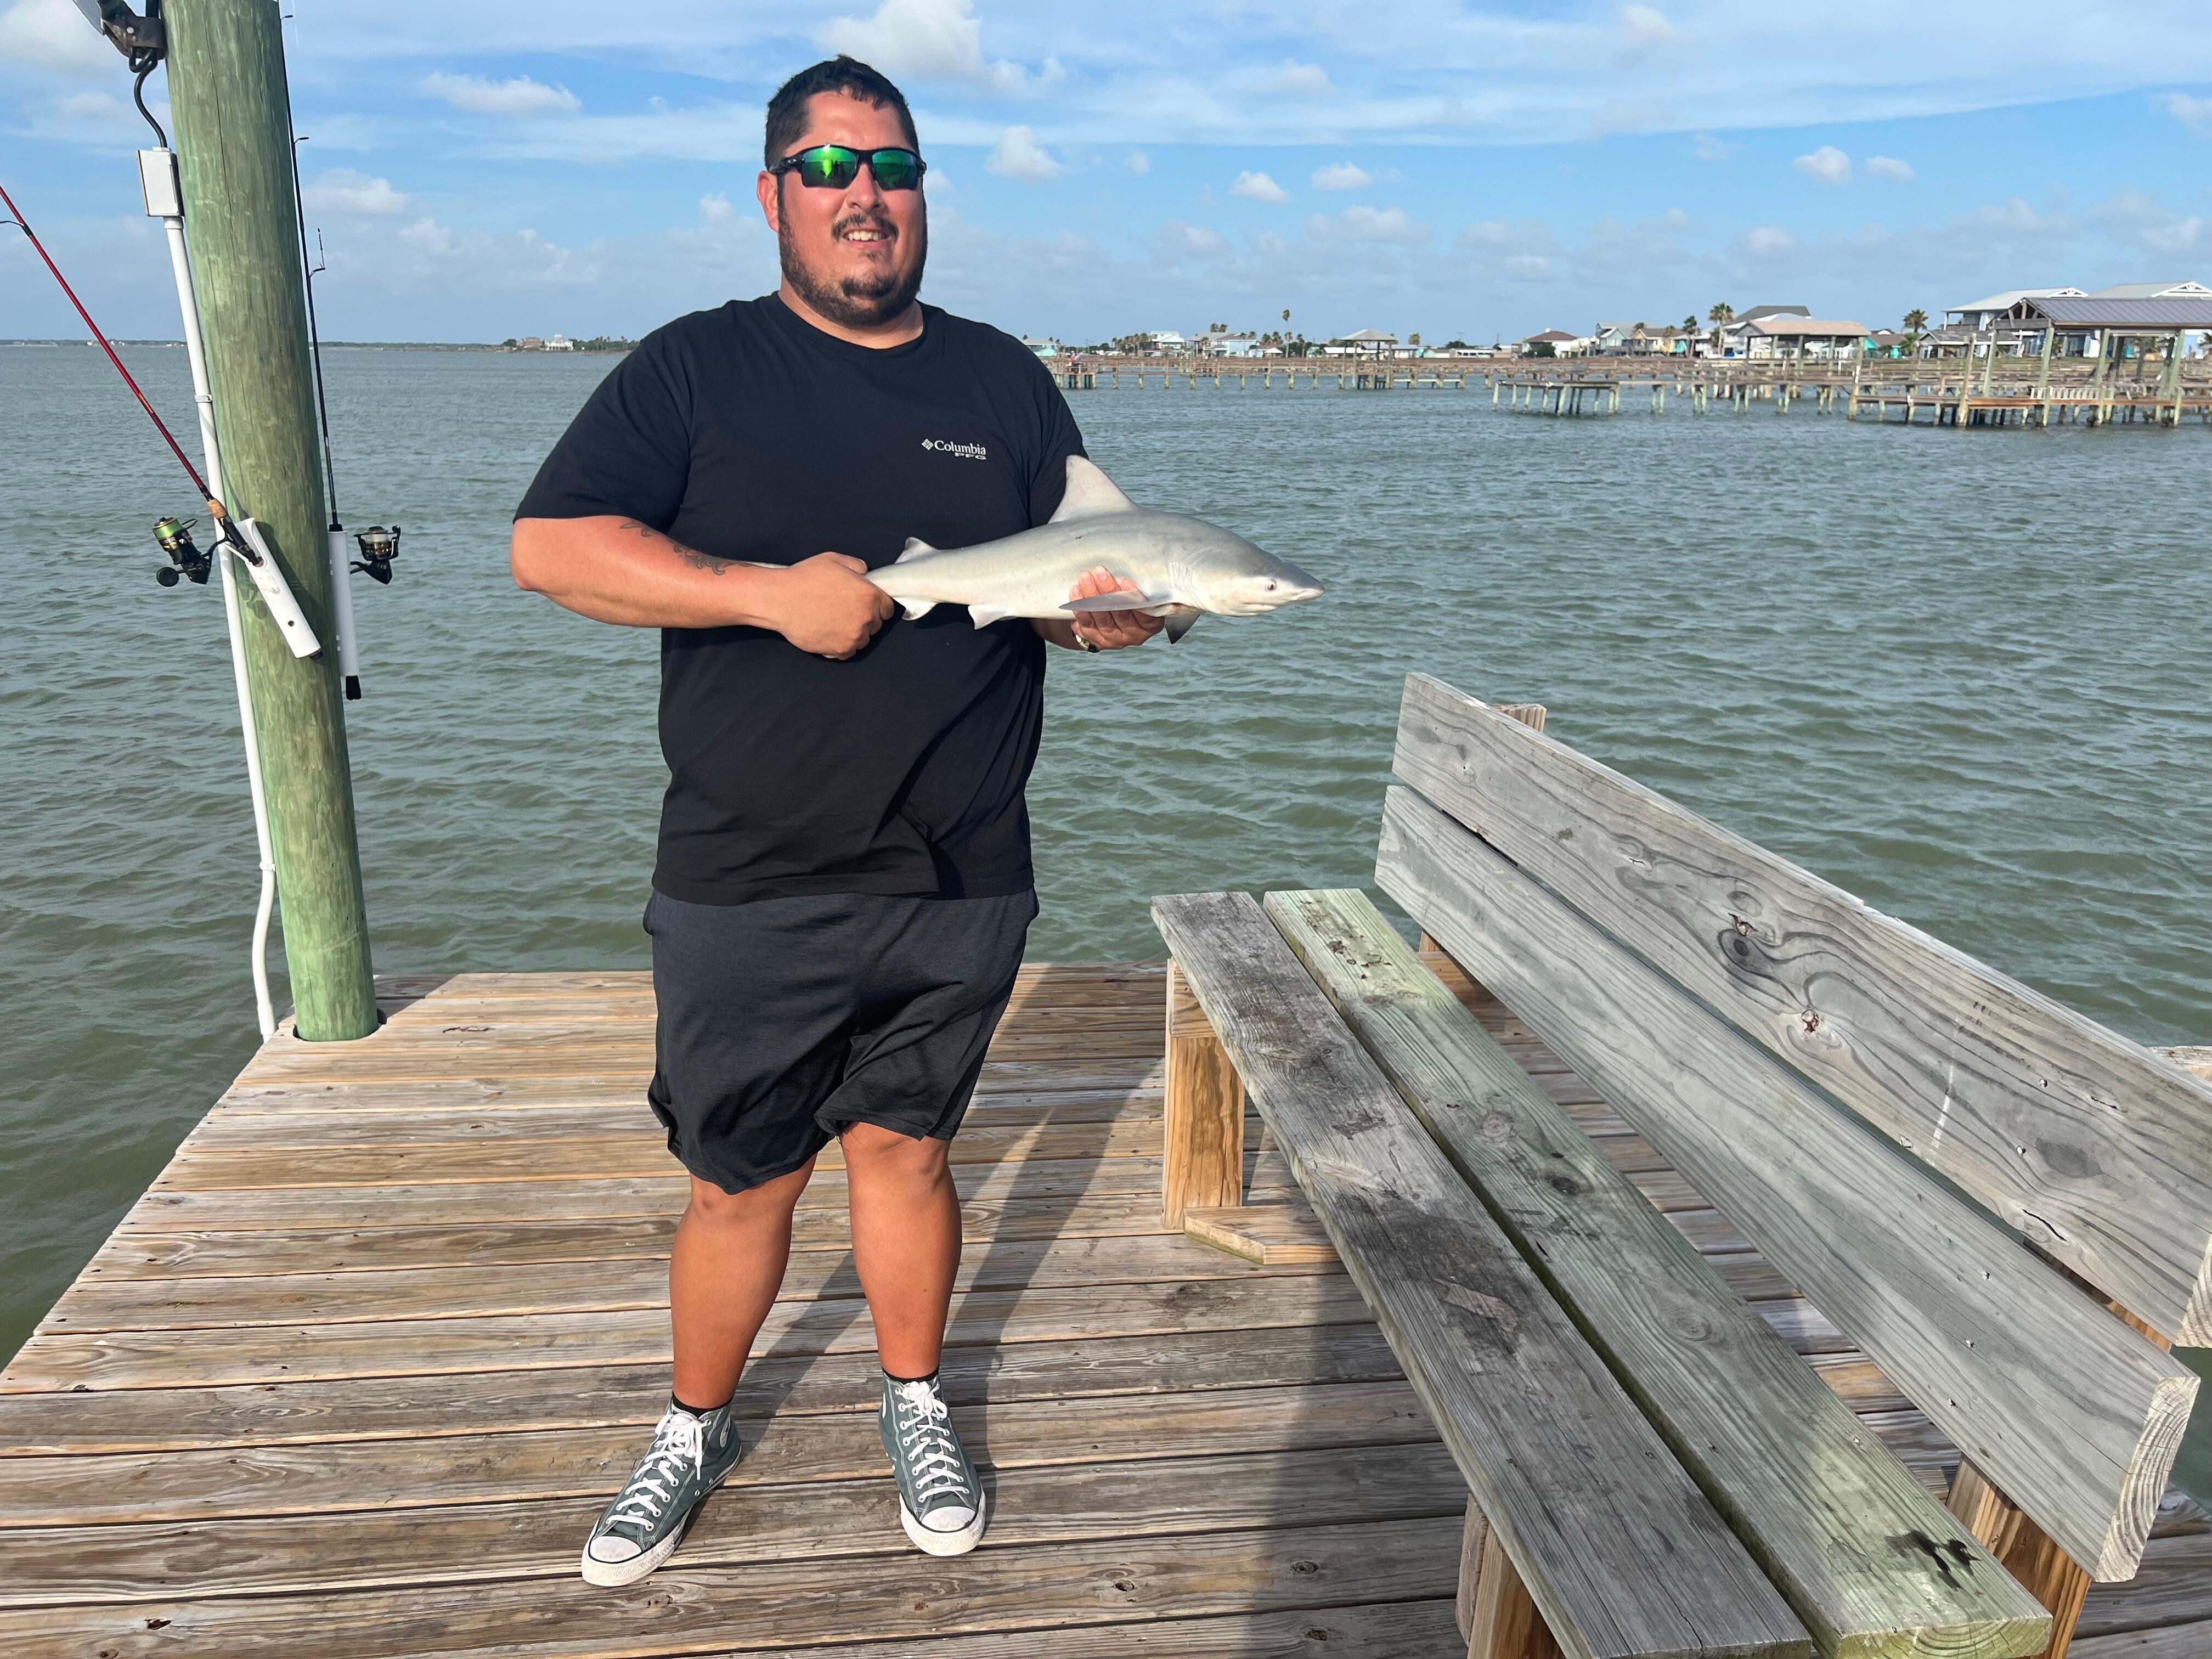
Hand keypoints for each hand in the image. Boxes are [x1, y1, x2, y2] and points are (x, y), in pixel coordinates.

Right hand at [762, 552, 894, 658]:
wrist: (780, 599)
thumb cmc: (804, 579)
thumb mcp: (833, 560)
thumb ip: (856, 566)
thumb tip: (865, 573)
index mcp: (869, 595)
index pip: (888, 608)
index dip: (877, 606)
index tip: (867, 605)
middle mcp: (865, 617)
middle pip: (875, 625)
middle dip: (864, 618)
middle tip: (844, 611)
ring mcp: (854, 636)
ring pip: (862, 640)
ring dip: (852, 633)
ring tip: (833, 621)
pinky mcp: (840, 650)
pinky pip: (847, 652)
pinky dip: (840, 645)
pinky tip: (827, 632)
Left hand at [1067, 565, 1164, 650]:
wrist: (1112, 620)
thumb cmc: (1130, 600)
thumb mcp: (1141, 596)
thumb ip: (1138, 588)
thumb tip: (1129, 564)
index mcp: (1149, 625)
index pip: (1145, 614)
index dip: (1135, 597)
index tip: (1125, 581)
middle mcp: (1134, 635)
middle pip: (1121, 614)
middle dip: (1108, 592)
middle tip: (1099, 572)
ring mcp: (1115, 639)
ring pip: (1102, 618)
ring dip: (1091, 597)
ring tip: (1085, 578)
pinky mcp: (1098, 640)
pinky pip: (1087, 625)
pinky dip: (1081, 609)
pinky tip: (1076, 593)